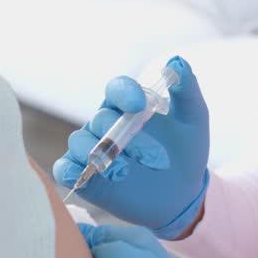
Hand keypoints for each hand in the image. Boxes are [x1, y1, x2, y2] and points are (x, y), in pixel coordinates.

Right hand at [53, 56, 209, 239]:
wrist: (182, 195)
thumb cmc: (186, 153)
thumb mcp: (193, 120)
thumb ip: (187, 90)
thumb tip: (176, 61)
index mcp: (128, 106)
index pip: (117, 89)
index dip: (125, 93)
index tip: (139, 105)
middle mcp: (106, 124)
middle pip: (100, 118)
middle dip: (122, 135)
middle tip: (151, 156)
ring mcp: (93, 150)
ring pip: (79, 141)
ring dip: (98, 153)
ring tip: (122, 170)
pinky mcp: (85, 176)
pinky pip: (64, 168)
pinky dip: (69, 169)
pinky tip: (82, 173)